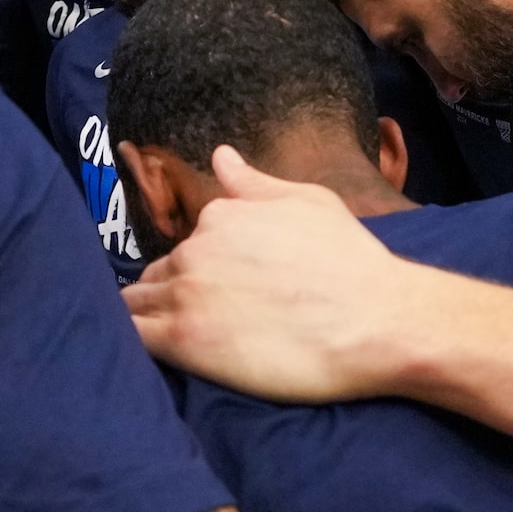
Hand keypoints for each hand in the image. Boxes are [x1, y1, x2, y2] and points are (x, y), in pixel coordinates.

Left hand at [124, 147, 423, 403]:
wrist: (377, 320)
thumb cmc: (351, 262)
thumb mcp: (309, 202)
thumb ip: (255, 184)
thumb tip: (221, 155)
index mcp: (220, 216)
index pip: (183, 246)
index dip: (194, 271)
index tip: (213, 292)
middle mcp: (195, 249)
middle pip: (157, 275)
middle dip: (167, 294)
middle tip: (199, 321)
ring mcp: (186, 294)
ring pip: (136, 305)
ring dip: (148, 318)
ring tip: (174, 340)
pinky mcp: (184, 341)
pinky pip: (135, 338)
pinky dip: (136, 343)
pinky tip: (156, 356)